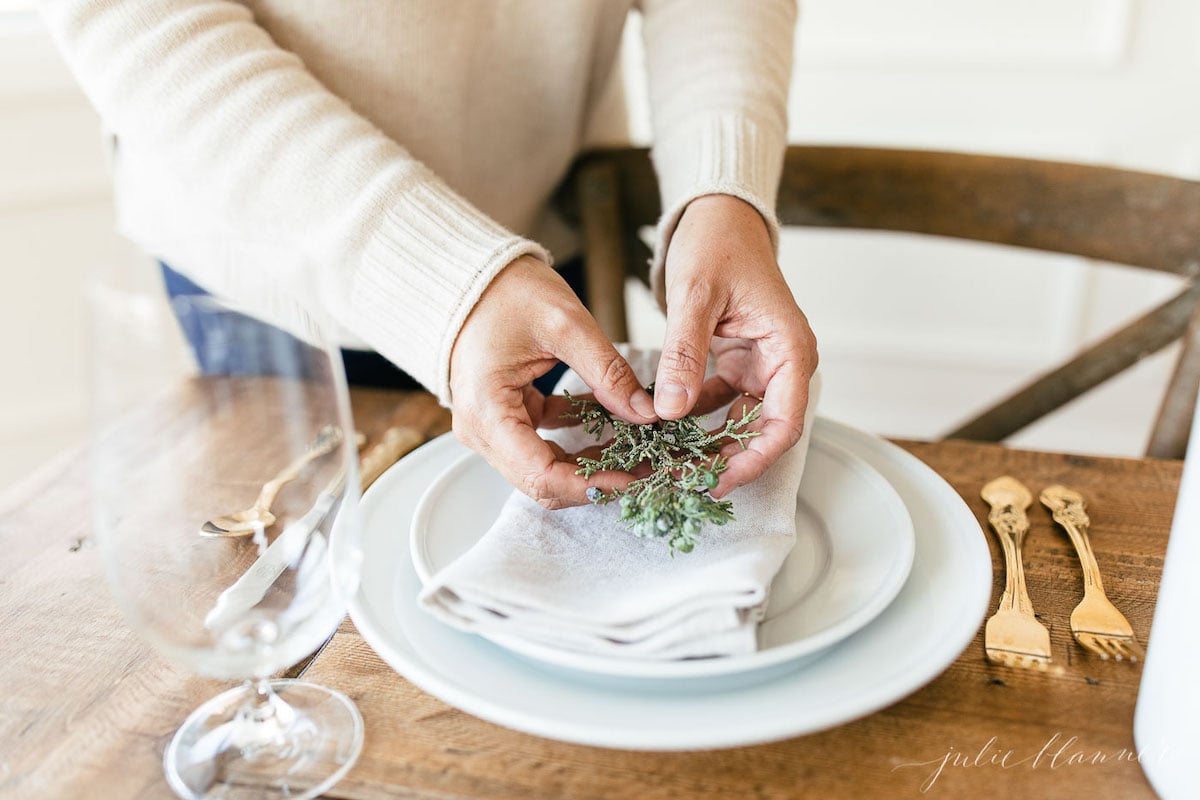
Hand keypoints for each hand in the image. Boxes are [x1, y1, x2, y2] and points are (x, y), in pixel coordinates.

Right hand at [449, 255, 657, 507]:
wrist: (472, 276)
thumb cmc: (506, 291)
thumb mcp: (567, 325)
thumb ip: (608, 373)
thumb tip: (648, 413)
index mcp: (487, 412)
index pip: (541, 476)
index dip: (592, 484)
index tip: (635, 475)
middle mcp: (481, 430)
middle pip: (543, 482)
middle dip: (597, 480)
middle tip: (648, 467)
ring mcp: (491, 428)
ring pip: (546, 468)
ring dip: (592, 464)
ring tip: (639, 449)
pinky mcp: (505, 418)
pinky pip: (544, 445)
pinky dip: (579, 441)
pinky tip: (615, 425)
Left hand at [654, 194, 817, 496]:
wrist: (717, 217)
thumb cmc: (717, 244)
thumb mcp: (695, 297)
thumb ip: (684, 353)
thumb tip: (669, 410)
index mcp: (790, 349)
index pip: (784, 422)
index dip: (755, 458)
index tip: (720, 480)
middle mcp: (782, 364)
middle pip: (762, 431)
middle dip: (726, 461)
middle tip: (682, 483)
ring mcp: (760, 367)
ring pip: (738, 424)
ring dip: (707, 447)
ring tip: (667, 468)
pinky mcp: (736, 366)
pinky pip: (717, 406)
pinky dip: (693, 422)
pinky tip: (660, 436)